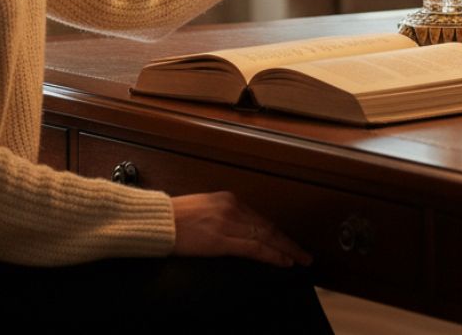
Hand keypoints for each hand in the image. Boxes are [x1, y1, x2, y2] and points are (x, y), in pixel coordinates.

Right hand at [172, 191, 310, 266]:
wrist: (156, 221)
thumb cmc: (174, 218)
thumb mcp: (203, 209)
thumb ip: (222, 216)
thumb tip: (236, 230)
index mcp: (227, 199)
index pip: (260, 218)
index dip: (277, 233)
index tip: (288, 242)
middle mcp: (231, 207)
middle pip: (267, 227)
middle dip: (287, 241)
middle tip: (304, 253)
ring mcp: (227, 223)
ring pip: (265, 237)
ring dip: (285, 249)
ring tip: (299, 260)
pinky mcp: (220, 239)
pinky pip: (253, 248)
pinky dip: (271, 254)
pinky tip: (282, 261)